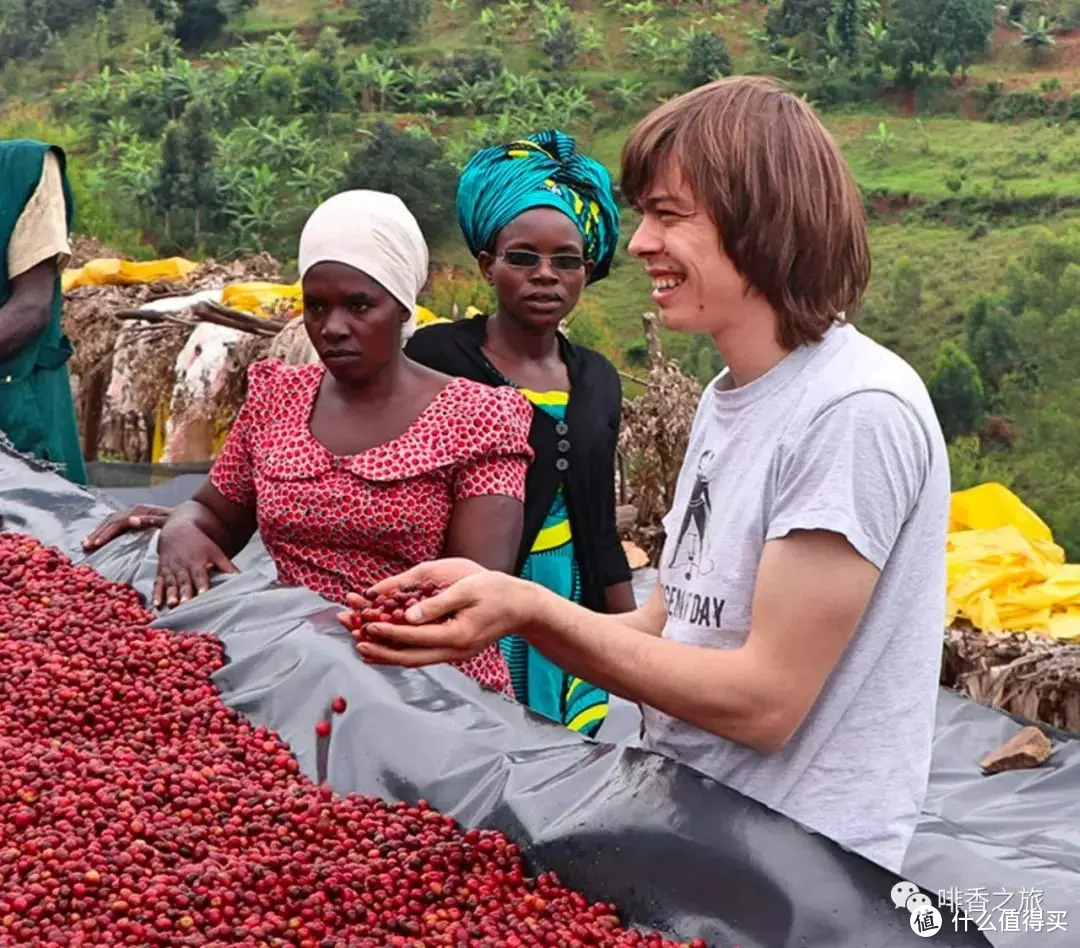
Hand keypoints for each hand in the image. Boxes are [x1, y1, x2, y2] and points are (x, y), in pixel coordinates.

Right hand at [82, 504, 172, 551]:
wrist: (189, 514)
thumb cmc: (178, 520)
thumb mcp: (166, 521)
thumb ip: (151, 521)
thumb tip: (132, 521)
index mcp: (140, 511)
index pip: (118, 522)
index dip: (107, 532)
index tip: (97, 544)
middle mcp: (133, 511)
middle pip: (111, 521)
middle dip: (98, 533)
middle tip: (86, 546)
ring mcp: (132, 514)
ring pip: (110, 522)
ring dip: (98, 532)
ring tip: (86, 543)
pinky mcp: (133, 519)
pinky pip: (115, 524)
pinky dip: (105, 531)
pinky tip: (97, 539)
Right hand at [153, 521, 238, 607]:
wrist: (178, 530)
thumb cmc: (200, 543)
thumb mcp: (215, 552)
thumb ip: (227, 566)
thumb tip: (241, 578)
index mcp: (197, 562)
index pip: (200, 575)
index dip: (202, 585)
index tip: (204, 594)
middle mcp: (182, 567)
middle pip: (184, 582)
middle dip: (185, 593)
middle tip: (185, 604)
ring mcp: (170, 570)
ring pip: (170, 584)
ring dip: (170, 595)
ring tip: (172, 605)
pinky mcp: (161, 573)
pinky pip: (158, 584)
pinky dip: (156, 594)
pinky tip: (156, 605)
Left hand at [340, 562, 538, 668]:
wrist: (522, 607)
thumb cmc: (497, 591)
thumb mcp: (468, 588)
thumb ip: (437, 603)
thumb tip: (407, 616)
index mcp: (457, 635)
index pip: (414, 636)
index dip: (388, 631)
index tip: (366, 625)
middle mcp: (454, 651)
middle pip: (409, 657)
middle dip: (380, 650)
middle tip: (355, 641)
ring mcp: (455, 654)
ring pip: (414, 660)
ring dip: (387, 653)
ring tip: (362, 646)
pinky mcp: (454, 651)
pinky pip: (422, 655)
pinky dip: (401, 651)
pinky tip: (387, 647)